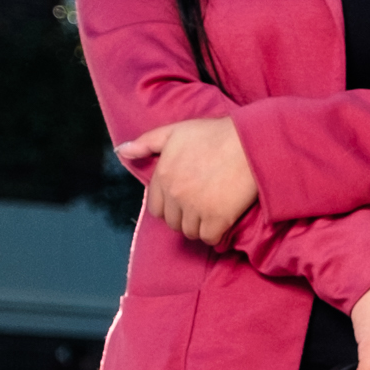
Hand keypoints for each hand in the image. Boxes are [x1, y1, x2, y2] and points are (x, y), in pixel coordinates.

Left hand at [120, 117, 260, 246]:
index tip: (184, 200)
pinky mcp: (217, 219)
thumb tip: (120, 151)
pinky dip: (216, 235)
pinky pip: (209, 239)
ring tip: (212, 215)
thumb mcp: (176, 131)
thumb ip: (146, 142)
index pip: (156, 208)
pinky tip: (222, 225)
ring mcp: (195, 208)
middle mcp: (175, 194)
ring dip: (200, 227)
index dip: (170, 206)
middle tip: (201, 207)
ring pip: (190, 232)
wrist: (249, 142)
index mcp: (163, 175)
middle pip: (173, 222)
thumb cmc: (215, 134)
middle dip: (184, 217)